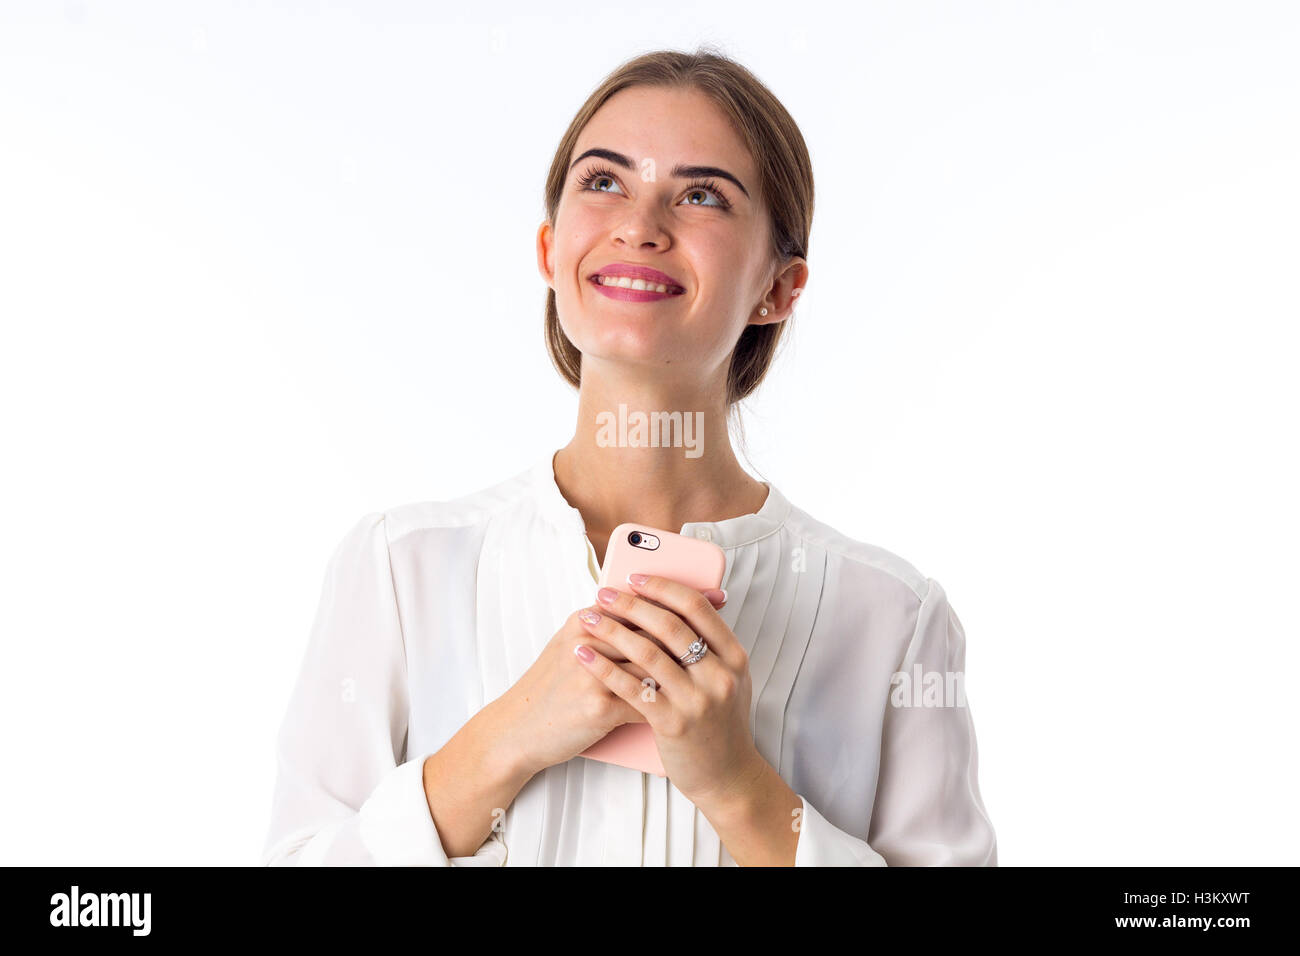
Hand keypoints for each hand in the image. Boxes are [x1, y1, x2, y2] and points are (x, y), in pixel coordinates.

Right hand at [492, 592, 726, 777]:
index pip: (643, 600)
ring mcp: (594, 670)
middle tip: (728, 626)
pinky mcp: (599, 704)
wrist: (517, 730)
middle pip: (655, 625)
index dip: (682, 596)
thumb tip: (652, 614)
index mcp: (584, 619)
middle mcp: (589, 637)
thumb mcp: (571, 646)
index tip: (716, 593)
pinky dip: (670, 700)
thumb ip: (607, 629)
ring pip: (656, 661)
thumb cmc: (550, 689)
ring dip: (689, 666)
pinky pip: (646, 699)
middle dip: (697, 625)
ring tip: (718, 667)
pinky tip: (692, 702)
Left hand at [571, 575, 762, 810]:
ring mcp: (698, 700)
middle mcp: (720, 675)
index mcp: (734, 656)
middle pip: (669, 624)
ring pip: (647, 652)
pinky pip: (632, 687)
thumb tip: (681, 602)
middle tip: (605, 593)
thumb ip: (710, 646)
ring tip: (587, 618)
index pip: (696, 607)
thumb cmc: (720, 724)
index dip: (663, 587)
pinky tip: (585, 655)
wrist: (727, 776)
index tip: (636, 577)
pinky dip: (604, 667)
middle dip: (631, 604)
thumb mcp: (728, 679)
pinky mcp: (674, 723)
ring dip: (611, 630)